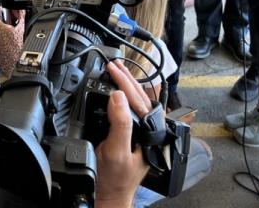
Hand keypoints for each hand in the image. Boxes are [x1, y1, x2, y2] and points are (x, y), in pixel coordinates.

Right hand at [95, 61, 150, 206]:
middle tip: (114, 64)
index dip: (124, 81)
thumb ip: (120, 123)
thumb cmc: (115, 179)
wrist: (109, 195)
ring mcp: (141, 133)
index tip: (112, 68)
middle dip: (126, 78)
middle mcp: (149, 131)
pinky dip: (122, 97)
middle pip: (140, 97)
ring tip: (117, 71)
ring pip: (137, 102)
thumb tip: (118, 96)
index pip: (138, 99)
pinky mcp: (131, 136)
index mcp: (150, 132)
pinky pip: (129, 111)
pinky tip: (119, 91)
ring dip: (126, 85)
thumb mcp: (116, 150)